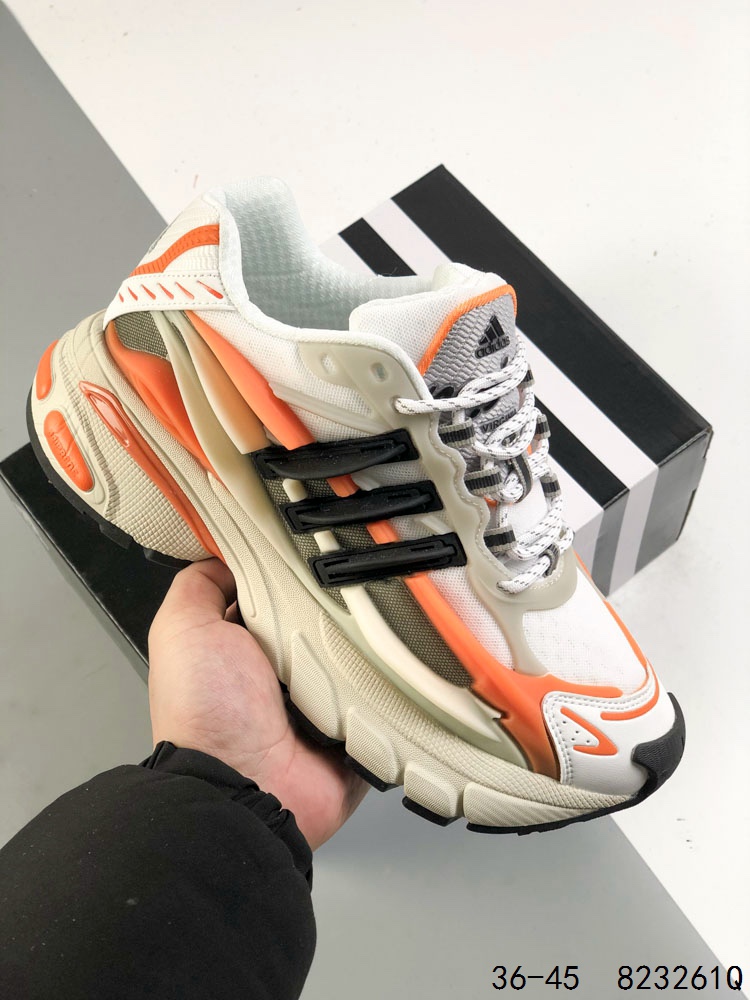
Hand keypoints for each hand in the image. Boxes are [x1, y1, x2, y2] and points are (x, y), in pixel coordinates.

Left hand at [148, 559, 367, 849]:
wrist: (243, 789)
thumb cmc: (206, 712)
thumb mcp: (183, 629)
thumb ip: (200, 586)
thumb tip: (224, 554)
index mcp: (247, 648)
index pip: (281, 593)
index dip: (297, 569)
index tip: (323, 541)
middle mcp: (286, 674)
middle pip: (325, 619)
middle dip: (342, 601)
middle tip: (366, 575)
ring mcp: (324, 704)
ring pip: (361, 654)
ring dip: (369, 642)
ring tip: (390, 614)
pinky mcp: (357, 731)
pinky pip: (386, 698)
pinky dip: (393, 684)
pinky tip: (406, 657)